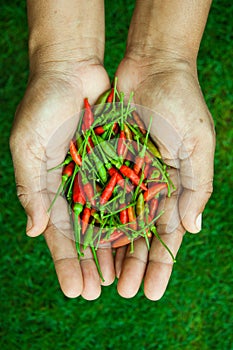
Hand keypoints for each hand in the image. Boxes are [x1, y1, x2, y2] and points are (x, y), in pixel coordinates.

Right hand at [10, 62, 114, 298]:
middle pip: (83, 233)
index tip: (75, 289)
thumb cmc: (43, 105)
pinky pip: (125, 193)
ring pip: (106, 219)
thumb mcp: (28, 147)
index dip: (66, 261)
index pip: (57, 232)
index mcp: (48, 186)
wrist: (71, 70)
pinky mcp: (116, 161)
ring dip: (111, 249)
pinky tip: (136, 240)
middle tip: (98, 293)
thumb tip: (34, 231)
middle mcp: (73, 186)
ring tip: (119, 278)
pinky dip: (129, 216)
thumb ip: (30, 188)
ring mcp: (96, 175)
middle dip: (89, 263)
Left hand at [114, 54, 214, 299]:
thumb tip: (191, 228)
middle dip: (134, 263)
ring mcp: (128, 175)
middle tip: (125, 293)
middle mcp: (151, 186)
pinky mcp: (107, 161)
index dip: (161, 263)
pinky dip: (95, 218)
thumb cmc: (181, 104)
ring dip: (112, 250)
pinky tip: (90, 242)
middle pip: (141, 234)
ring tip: (104, 278)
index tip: (151, 290)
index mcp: (176, 186)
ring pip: (118, 221)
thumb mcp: (197, 145)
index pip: (168, 234)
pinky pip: (99, 194)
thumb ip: (197, 187)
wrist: (152, 68)